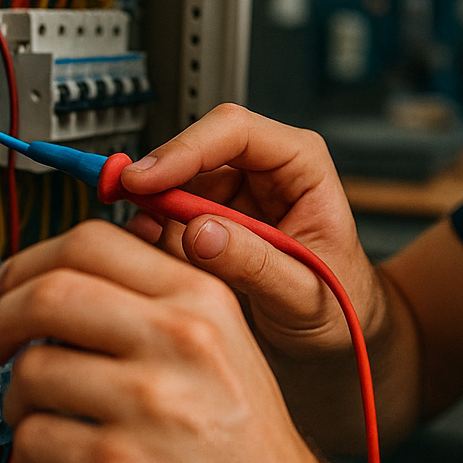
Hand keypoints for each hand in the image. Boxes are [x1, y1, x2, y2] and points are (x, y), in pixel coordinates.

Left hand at [0, 221, 358, 462]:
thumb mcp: (224, 349)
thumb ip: (157, 304)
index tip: (5, 284)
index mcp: (203, 302)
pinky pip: (32, 441)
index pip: (94, 242)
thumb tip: (66, 280)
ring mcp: (147, 403)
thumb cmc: (251, 453)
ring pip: (31, 371)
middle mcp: (179, 342)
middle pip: (49, 293)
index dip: (30, 261)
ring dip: (19, 404)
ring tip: (46, 426)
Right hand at [118, 104, 384, 366]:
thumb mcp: (305, 293)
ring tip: (155, 250)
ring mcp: (232, 195)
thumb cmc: (340, 302)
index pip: (235, 130)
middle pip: (194, 151)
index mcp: (300, 165)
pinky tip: (158, 258)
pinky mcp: (207, 221)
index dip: (184, 149)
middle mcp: (262, 170)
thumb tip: (201, 234)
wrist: (336, 332)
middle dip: (156, 180)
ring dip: (154, 214)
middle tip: (122, 207)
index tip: (145, 179)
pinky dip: (154, 236)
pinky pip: (168, 216)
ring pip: (174, 184)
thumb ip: (256, 265)